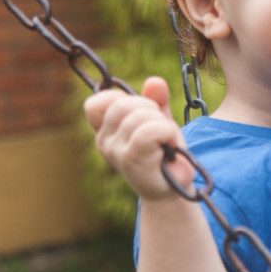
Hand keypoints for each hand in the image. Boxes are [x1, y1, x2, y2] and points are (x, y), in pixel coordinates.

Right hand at [84, 76, 194, 199]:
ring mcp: (115, 152)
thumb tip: (154, 81)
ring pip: (140, 114)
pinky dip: (168, 133)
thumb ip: (155, 100)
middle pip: (123, 103)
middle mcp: (104, 141)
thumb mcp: (159, 121)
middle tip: (162, 132)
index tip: (141, 113)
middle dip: (150, 109)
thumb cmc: (164, 156)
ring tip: (168, 142)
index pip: (97, 103)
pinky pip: (150, 130)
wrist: (174, 190)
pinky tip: (171, 147)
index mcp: (105, 130)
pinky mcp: (131, 159)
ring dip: (164, 124)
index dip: (121, 99)